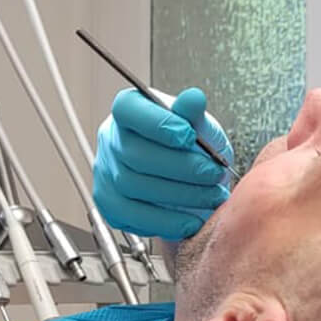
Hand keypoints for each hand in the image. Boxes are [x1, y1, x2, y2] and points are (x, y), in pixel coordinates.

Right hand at [93, 87, 233, 240]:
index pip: (129, 110)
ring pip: (134, 186)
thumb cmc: (192, 147)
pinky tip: (191, 219)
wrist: (191, 179)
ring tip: (210, 195)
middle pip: (134, 154)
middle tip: (213, 174)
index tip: (189, 136)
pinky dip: (166, 221)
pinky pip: (132, 216)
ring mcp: (107, 173)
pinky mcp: (111, 205)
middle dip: (181, 167)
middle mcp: (112, 140)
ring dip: (180, 195)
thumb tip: (193, 99)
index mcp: (130, 111)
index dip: (158, 123)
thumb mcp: (200, 125)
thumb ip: (195, 114)